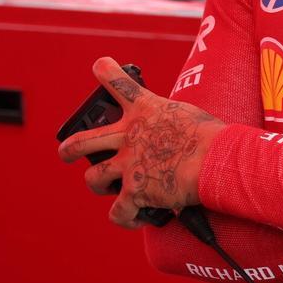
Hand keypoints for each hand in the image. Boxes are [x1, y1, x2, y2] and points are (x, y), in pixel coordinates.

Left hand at [57, 57, 224, 227]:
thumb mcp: (188, 115)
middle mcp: (129, 134)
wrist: (216, 158)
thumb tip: (170, 136)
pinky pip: (118, 212)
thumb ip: (168, 122)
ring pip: (94, 179)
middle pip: (83, 141)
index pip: (119, 83)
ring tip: (107, 190)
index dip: (105, 71)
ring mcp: (128, 164)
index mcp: (146, 109)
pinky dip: (125, 217)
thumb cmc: (213, 136)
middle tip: (66, 154)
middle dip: (69, 149)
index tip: (99, 65)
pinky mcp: (135, 191)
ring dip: (98, 185)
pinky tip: (135, 217)